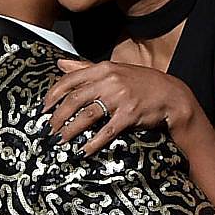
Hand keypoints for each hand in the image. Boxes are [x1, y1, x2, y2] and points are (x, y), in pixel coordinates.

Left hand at [42, 59, 192, 155]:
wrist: (171, 95)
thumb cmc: (140, 83)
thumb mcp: (113, 69)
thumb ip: (85, 67)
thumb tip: (60, 64)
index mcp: (103, 69)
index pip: (70, 80)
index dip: (53, 95)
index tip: (43, 108)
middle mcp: (110, 81)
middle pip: (75, 99)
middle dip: (58, 116)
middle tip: (49, 129)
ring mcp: (120, 98)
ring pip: (87, 115)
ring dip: (71, 130)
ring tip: (61, 140)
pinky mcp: (129, 115)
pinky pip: (106, 131)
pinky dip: (93, 142)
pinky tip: (84, 150)